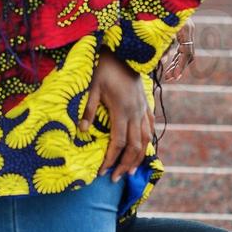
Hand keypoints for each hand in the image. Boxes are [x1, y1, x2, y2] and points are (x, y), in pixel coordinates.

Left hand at [80, 50, 153, 182]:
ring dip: (139, 157)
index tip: (102, 173)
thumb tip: (82, 131)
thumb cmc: (103, 67)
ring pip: (145, 139)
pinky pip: (150, 127)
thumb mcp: (92, 87)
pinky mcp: (145, 103)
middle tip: (116, 180)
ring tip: (131, 171)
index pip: (118, 143)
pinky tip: (143, 148)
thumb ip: (88, 109)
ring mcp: (143, 109)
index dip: (111, 160)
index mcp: (121, 111)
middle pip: (134, 147)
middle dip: (125, 165)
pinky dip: (147, 141)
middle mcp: (135, 113)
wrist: (124, 51)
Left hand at [161, 20, 195, 81]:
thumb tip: (160, 61)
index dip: (181, 66)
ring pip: (185, 50)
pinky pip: (181, 45)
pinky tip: (168, 63)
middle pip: (188, 53)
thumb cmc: (158, 5)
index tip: (174, 77)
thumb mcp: (158, 23)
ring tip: (168, 75)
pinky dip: (175, 54)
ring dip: (176, 63)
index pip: (187, 52)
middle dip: (179, 67)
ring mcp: (186, 27)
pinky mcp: (182, 28)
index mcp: (185, 27)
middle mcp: (189, 28)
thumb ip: (160, 41)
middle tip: (170, 79)